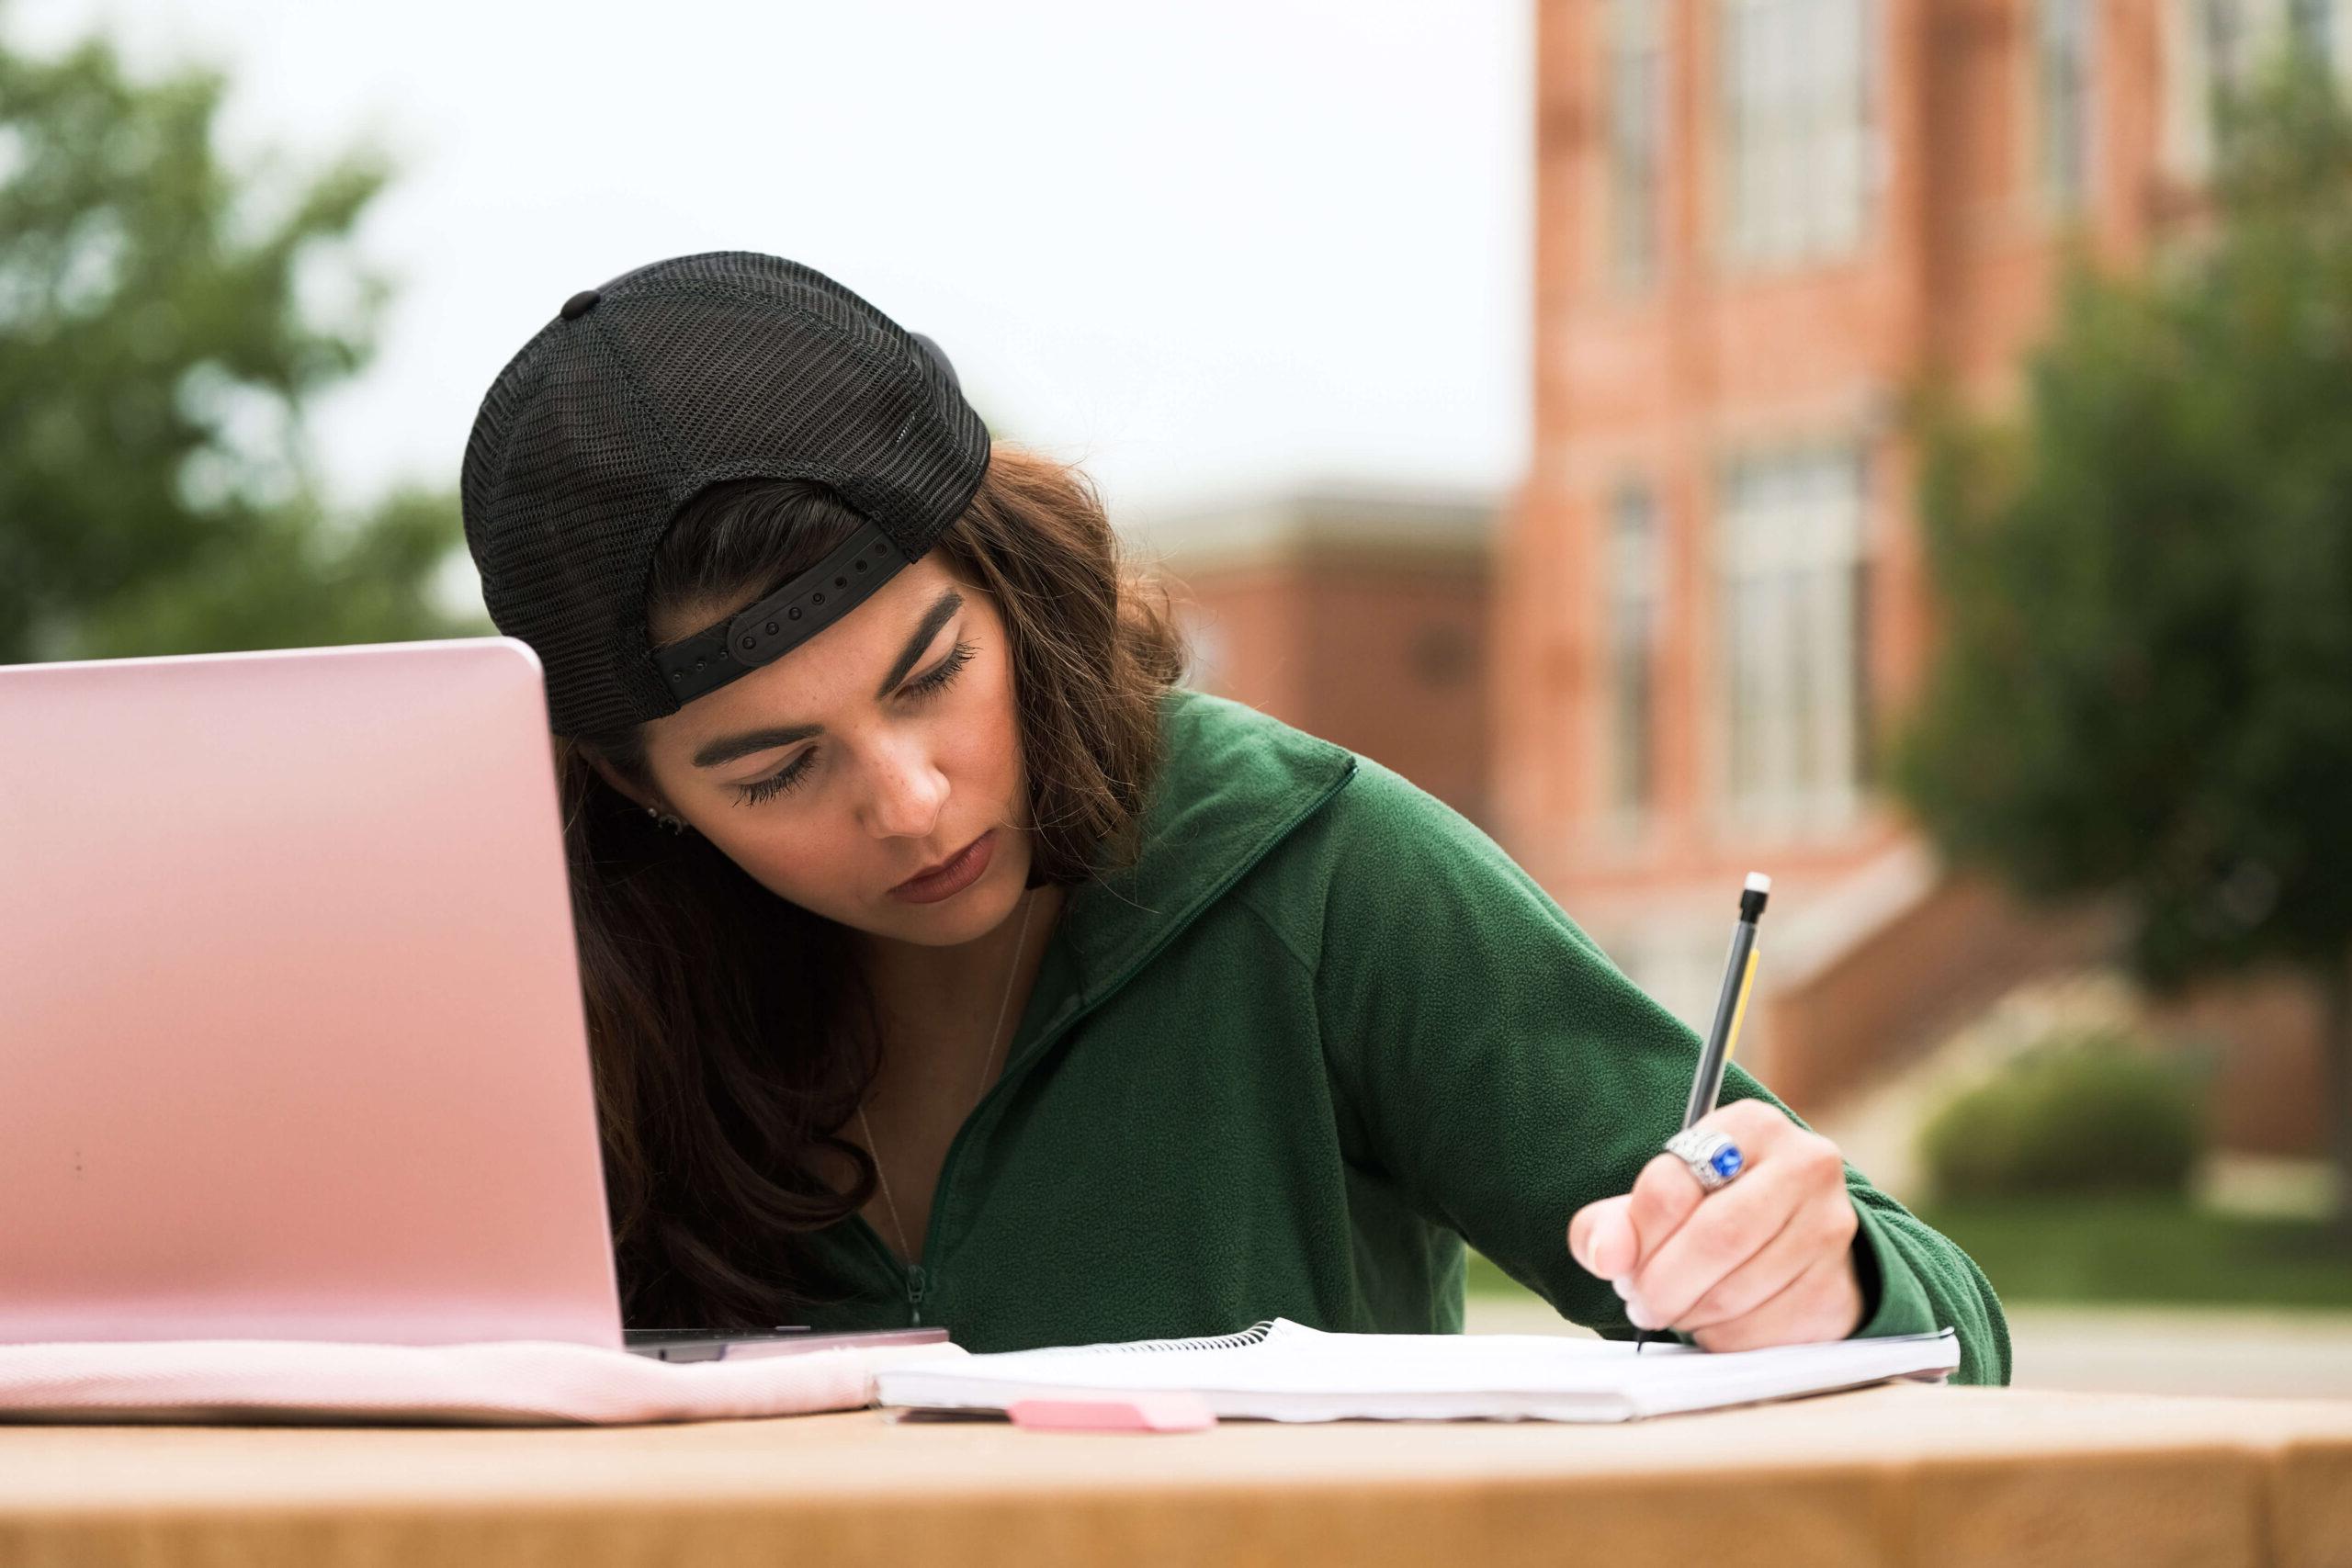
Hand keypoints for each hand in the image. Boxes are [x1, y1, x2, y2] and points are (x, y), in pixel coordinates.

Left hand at [1566, 1099, 1866, 1351]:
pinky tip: (1716, 1322)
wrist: (1789, 1245)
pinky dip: (1723, 1338)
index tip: (1621, 1263)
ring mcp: (1831, 1228)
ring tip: (1677, 1307)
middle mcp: (1805, 1165)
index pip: (1671, 1185)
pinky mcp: (1839, 1290)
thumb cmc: (1710, 1215)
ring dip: (1689, 1314)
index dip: (1635, 1237)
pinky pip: (1762, 1333)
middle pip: (1715, 1239)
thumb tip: (1607, 1255)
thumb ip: (1612, 1223)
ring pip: (1737, 1292)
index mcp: (1752, 1126)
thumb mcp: (1656, 1203)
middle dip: (1662, 1284)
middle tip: (1641, 1301)